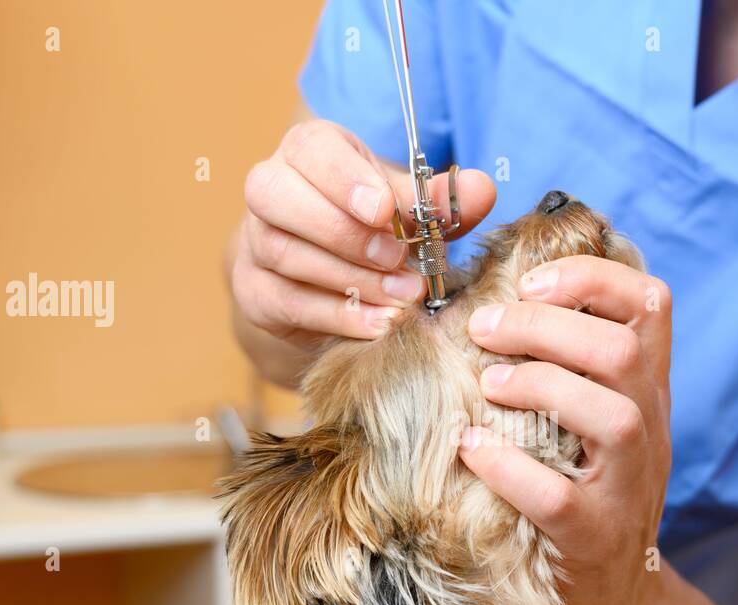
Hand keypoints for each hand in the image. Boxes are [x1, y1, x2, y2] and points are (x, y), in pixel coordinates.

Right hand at [230, 119, 495, 349]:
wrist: (323, 277)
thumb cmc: (369, 227)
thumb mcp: (404, 208)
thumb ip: (440, 200)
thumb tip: (483, 189)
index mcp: (309, 152)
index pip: (310, 149)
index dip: (345, 179)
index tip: (385, 210)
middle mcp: (270, 189)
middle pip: (277, 196)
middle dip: (344, 232)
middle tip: (399, 259)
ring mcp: (255, 242)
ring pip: (283, 252)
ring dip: (350, 278)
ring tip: (403, 297)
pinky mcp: (256, 291)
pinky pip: (288, 301)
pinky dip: (338, 315)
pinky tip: (380, 322)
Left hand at [457, 255, 674, 604]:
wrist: (616, 594)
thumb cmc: (587, 488)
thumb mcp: (596, 420)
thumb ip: (572, 365)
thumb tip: (498, 299)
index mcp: (648, 389)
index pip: (651, 304)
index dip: (593, 277)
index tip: (531, 283)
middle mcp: (650, 429)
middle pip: (620, 351)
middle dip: (544, 326)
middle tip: (483, 328)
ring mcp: (628, 486)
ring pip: (614, 416)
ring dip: (539, 385)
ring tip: (488, 385)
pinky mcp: (594, 537)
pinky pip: (557, 497)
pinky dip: (508, 467)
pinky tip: (472, 448)